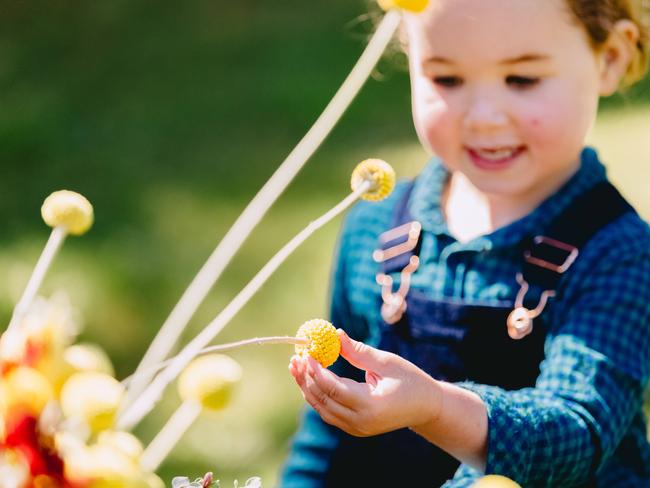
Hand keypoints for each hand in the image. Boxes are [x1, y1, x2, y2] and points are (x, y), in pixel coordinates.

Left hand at [289, 329, 441, 436]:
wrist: (426, 408)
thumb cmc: (410, 380)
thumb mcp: (386, 361)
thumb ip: (358, 351)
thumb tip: (336, 334)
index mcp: (371, 405)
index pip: (334, 389)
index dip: (317, 371)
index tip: (306, 353)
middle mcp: (361, 421)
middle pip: (324, 400)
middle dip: (306, 378)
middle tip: (295, 357)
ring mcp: (357, 428)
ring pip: (322, 409)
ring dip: (307, 387)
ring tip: (296, 366)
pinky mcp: (355, 428)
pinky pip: (329, 413)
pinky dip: (317, 396)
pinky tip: (309, 379)